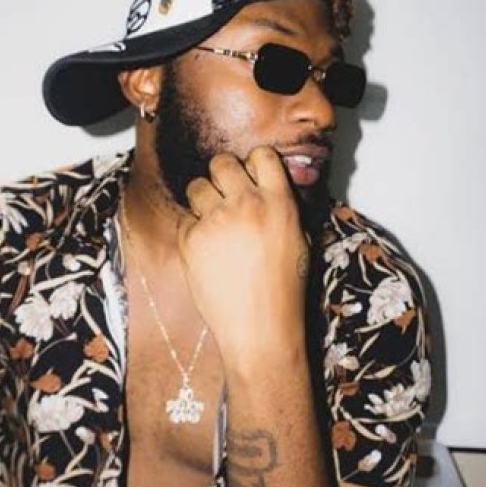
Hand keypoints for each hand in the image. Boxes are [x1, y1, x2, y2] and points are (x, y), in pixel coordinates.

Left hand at [177, 146, 309, 365]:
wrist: (260, 330)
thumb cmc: (284, 291)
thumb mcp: (299, 241)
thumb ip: (283, 207)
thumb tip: (267, 185)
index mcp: (280, 203)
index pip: (262, 156)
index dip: (253, 164)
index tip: (249, 175)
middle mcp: (247, 205)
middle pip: (222, 162)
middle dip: (221, 175)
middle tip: (224, 195)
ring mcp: (216, 220)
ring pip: (197, 185)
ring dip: (203, 199)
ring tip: (214, 224)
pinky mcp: (191, 239)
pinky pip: (185, 218)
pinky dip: (193, 230)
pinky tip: (207, 251)